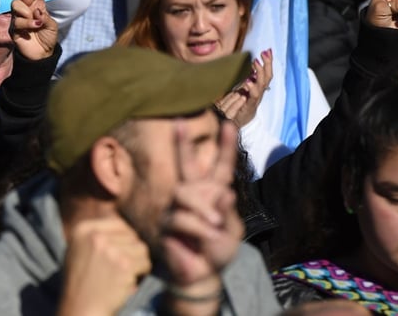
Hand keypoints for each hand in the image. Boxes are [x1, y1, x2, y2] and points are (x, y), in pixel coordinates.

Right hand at [10, 0, 57, 60]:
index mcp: (39, 6)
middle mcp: (28, 9)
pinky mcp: (14, 27)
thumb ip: (45, 16)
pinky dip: (27, 23)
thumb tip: (36, 10)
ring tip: (35, 23)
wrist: (41, 54)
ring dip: (27, 13)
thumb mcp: (52, 26)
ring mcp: (19, 17)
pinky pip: (17, 20)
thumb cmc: (47, 38)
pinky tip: (33, 28)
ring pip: (17, 5)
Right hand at [57, 216, 151, 315]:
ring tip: (126, 274)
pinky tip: (130, 281)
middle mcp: (95, 236)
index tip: (121, 253)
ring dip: (139, 262)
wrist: (80, 307)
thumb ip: (96, 235)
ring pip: (141, 248)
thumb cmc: (80, 282)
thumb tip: (124, 225)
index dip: (125, 238)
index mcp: (82, 229)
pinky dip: (142, 273)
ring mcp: (110, 249)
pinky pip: (145, 263)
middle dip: (132, 251)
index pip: (118, 223)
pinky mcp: (124, 264)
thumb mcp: (79, 249)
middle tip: (124, 267)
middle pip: (131, 235)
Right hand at [161, 120, 241, 294]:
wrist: (203, 274)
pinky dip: (199, 227)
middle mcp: (192, 195)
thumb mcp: (232, 231)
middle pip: (186, 166)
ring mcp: (176, 207)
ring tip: (214, 225)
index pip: (220, 167)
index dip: (225, 147)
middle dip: (182, 144)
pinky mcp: (165, 222)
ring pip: (185, 192)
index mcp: (213, 194)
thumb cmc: (218, 250)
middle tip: (178, 123)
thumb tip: (225, 192)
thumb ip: (228, 212)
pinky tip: (208, 235)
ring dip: (203, 207)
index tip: (229, 125)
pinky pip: (180, 217)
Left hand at [216, 50, 272, 127]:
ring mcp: (255, 98)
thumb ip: (245, 78)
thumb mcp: (241, 88)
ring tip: (256, 63)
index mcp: (258, 87)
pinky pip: (254, 96)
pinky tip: (248, 81)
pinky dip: (252, 87)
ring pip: (262, 84)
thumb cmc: (238, 104)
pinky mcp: (250, 105)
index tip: (266, 50)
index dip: (268, 62)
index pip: (266, 72)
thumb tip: (247, 64)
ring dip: (260, 72)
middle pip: (267, 76)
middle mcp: (259, 91)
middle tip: (264, 53)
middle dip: (267, 64)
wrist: (236, 121)